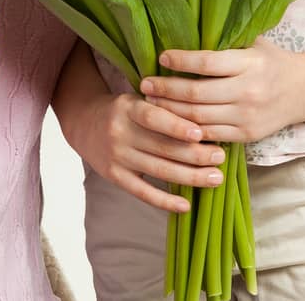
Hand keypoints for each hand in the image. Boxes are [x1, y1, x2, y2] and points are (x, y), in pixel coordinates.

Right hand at [61, 88, 225, 212]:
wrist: (84, 123)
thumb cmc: (123, 111)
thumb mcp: (136, 99)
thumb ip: (163, 108)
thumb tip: (204, 122)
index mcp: (127, 108)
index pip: (152, 116)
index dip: (176, 126)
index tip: (200, 133)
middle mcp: (119, 132)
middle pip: (161, 147)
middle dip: (195, 154)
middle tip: (220, 157)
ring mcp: (116, 156)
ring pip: (158, 170)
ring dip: (190, 177)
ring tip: (215, 178)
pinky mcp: (114, 176)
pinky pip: (142, 192)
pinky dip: (165, 201)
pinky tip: (185, 205)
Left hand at [146, 41, 304, 144]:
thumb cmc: (271, 61)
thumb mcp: (253, 43)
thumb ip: (223, 41)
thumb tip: (182, 29)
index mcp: (249, 63)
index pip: (207, 62)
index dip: (181, 61)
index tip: (161, 57)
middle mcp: (249, 90)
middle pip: (197, 94)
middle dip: (166, 89)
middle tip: (144, 84)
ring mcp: (248, 116)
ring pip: (199, 117)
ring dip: (170, 111)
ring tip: (151, 102)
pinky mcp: (248, 134)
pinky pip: (210, 135)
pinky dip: (188, 131)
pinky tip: (170, 123)